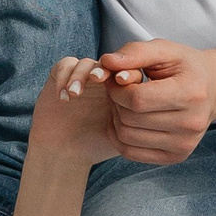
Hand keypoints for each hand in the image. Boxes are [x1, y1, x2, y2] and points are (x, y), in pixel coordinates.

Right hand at [23, 55, 134, 169]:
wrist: (65, 153)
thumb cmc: (96, 145)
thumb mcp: (122, 136)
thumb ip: (137, 122)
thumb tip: (154, 113)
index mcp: (122, 92)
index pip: (129, 72)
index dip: (128, 73)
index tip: (123, 83)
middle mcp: (103, 82)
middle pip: (108, 63)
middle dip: (104, 68)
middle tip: (98, 79)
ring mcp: (83, 79)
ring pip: (85, 64)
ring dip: (80, 75)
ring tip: (75, 93)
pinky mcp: (61, 78)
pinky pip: (65, 66)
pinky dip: (63, 78)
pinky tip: (64, 97)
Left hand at [98, 39, 215, 165]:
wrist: (215, 89)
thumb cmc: (186, 67)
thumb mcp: (165, 50)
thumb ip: (135, 52)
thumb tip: (106, 63)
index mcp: (191, 94)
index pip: (137, 99)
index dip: (116, 88)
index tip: (117, 78)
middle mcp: (191, 124)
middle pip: (129, 119)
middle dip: (116, 101)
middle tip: (121, 89)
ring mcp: (184, 145)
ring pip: (126, 137)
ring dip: (116, 118)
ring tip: (126, 103)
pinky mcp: (176, 157)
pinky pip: (130, 152)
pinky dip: (120, 136)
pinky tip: (127, 119)